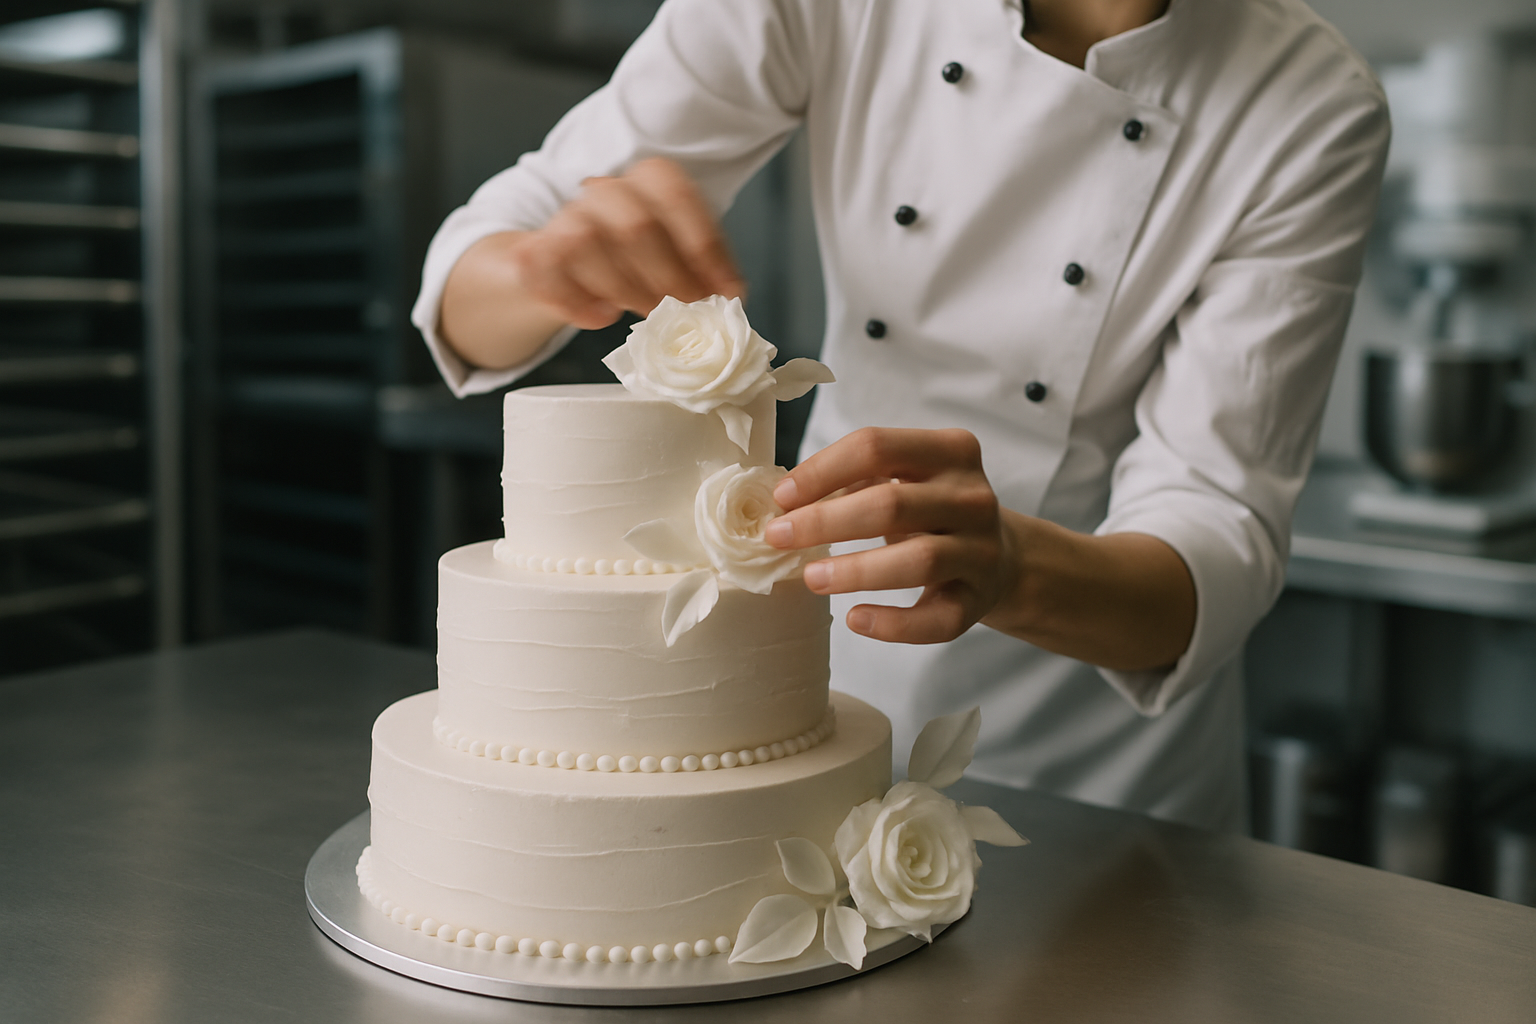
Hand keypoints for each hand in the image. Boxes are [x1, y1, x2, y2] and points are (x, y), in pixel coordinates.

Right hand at [506, 157, 745, 329]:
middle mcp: (605, 189)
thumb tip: (731, 299)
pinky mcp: (536, 254)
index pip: (676, 195)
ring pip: (587, 246)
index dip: (705, 247)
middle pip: (635, 226)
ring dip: (626, 291)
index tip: (730, 293)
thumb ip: (702, 270)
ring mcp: (565, 218)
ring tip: (649, 315)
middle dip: (669, 278)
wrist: (569, 264)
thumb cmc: (637, 260)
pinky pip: (549, 276)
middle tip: (688, 312)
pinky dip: (579, 305)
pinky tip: (603, 318)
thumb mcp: (678, 256)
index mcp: (648, 179)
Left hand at [765, 427, 1022, 643]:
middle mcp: (973, 497)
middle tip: (778, 538)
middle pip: (892, 504)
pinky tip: (855, 618)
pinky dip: (893, 623)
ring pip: (918, 560)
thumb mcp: (906, 479)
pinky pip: (937, 619)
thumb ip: (855, 481)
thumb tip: (786, 504)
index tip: (781, 497)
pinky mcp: (979, 601)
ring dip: (855, 571)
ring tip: (811, 577)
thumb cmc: (931, 512)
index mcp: (951, 451)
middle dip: (825, 521)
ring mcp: (982, 551)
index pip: (876, 447)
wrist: (1001, 559)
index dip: (822, 470)